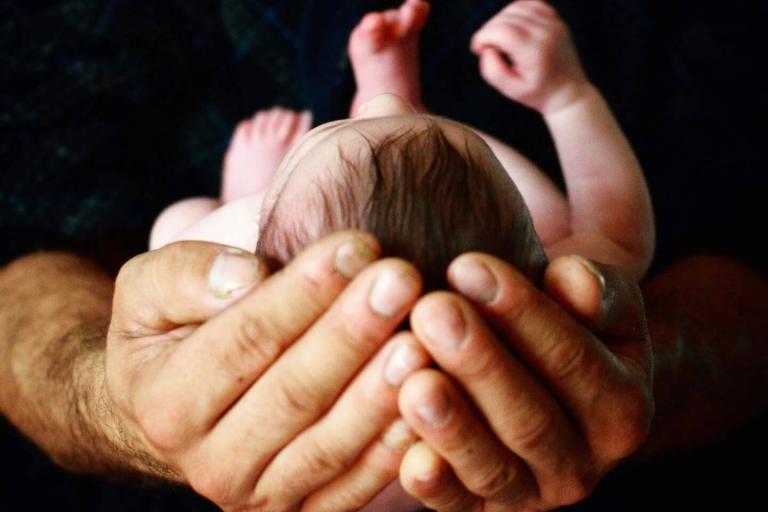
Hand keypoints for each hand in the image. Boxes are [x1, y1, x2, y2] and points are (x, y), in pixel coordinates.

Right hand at [105, 232, 430, 510]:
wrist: (178, 412)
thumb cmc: (173, 332)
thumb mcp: (148, 290)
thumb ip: (185, 275)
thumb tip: (247, 275)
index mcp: (167, 403)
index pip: (244, 340)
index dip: (302, 293)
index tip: (356, 245)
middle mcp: (209, 462)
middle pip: (293, 394)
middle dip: (352, 334)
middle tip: (402, 280)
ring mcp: (259, 496)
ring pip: (328, 446)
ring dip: (379, 394)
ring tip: (422, 340)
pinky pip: (352, 489)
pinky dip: (392, 452)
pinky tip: (428, 402)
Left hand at [396, 254, 653, 510]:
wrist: (549, 387)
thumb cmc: (565, 327)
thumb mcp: (600, 304)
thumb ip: (595, 290)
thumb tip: (571, 276)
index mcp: (622, 408)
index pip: (572, 357)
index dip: (520, 312)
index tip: (467, 265)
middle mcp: (582, 463)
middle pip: (530, 418)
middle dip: (478, 363)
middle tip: (431, 311)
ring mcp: (532, 494)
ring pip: (493, 467)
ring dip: (453, 426)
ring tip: (414, 380)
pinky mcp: (484, 511)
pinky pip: (459, 506)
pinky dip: (436, 485)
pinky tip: (408, 457)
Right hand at [471, 0, 588, 113]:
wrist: (568, 92)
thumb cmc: (537, 93)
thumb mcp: (511, 90)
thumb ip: (492, 71)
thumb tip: (487, 48)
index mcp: (535, 51)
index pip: (502, 31)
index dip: (482, 36)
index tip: (477, 49)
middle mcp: (546, 33)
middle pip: (506, 18)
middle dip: (488, 30)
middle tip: (486, 48)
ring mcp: (553, 23)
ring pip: (516, 7)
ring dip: (500, 20)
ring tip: (498, 39)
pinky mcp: (555, 19)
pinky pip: (530, 4)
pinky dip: (515, 11)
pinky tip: (511, 27)